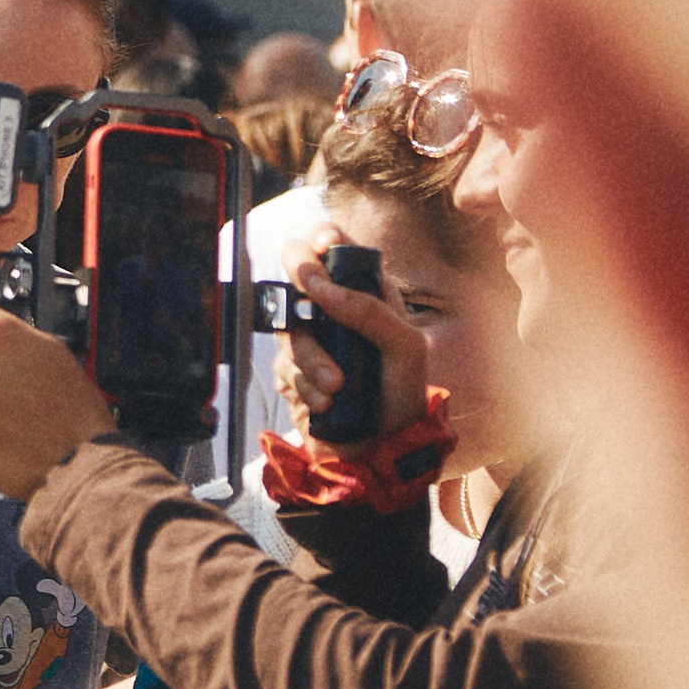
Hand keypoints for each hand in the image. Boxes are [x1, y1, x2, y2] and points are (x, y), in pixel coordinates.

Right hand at [283, 243, 430, 446]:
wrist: (383, 449)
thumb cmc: (403, 394)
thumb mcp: (406, 347)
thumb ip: (370, 310)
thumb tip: (322, 289)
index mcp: (367, 294)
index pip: (336, 249)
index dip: (322, 238)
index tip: (323, 247)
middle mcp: (334, 312)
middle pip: (297, 274)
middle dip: (299, 279)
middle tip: (308, 297)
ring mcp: (311, 341)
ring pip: (289, 329)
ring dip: (311, 360)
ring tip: (337, 387)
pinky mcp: (293, 374)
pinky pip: (282, 368)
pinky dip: (303, 386)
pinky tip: (326, 404)